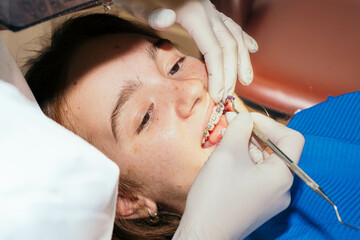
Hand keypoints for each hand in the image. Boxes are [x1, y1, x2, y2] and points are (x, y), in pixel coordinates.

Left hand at [112, 0, 257, 102]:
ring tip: (247, 79)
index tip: (217, 95)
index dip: (218, 75)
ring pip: (235, 36)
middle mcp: (208, 12)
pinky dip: (243, 39)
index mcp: (194, 14)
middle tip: (227, 96)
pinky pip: (232, 27)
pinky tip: (252, 48)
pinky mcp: (210, 12)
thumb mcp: (140, 5)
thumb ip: (153, 14)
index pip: (214, 50)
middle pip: (229, 46)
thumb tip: (166, 18)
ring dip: (242, 60)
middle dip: (230, 73)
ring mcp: (211, 11)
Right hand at [173, 112, 304, 239]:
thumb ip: (239, 128)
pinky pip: (256, 176)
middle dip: (252, 135)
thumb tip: (244, 117)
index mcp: (282, 176)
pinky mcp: (258, 204)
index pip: (290, 138)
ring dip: (245, 148)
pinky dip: (243, 164)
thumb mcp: (227, 153)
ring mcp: (271, 199)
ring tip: (223, 146)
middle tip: (230, 128)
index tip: (246, 120)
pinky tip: (225, 163)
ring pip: (263, 163)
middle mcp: (282, 189)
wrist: (204, 234)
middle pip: (274, 150)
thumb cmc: (216, 195)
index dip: (269, 124)